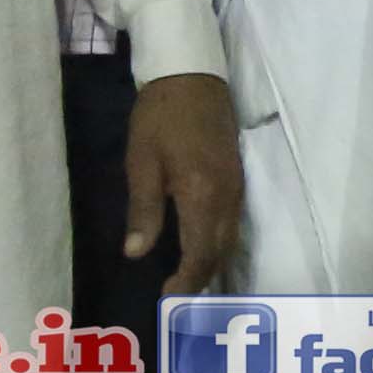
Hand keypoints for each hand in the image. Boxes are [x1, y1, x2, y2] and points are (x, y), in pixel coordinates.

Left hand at [125, 68, 244, 294]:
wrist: (192, 73)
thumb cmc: (160, 116)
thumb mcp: (141, 162)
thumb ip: (144, 211)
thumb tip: (136, 253)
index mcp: (202, 196)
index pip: (201, 255)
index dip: (186, 283)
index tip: (168, 299)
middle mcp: (227, 198)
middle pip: (221, 253)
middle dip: (201, 281)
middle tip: (177, 300)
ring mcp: (236, 188)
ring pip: (231, 241)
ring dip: (212, 264)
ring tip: (188, 281)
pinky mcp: (237, 179)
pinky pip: (233, 224)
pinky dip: (218, 244)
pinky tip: (202, 248)